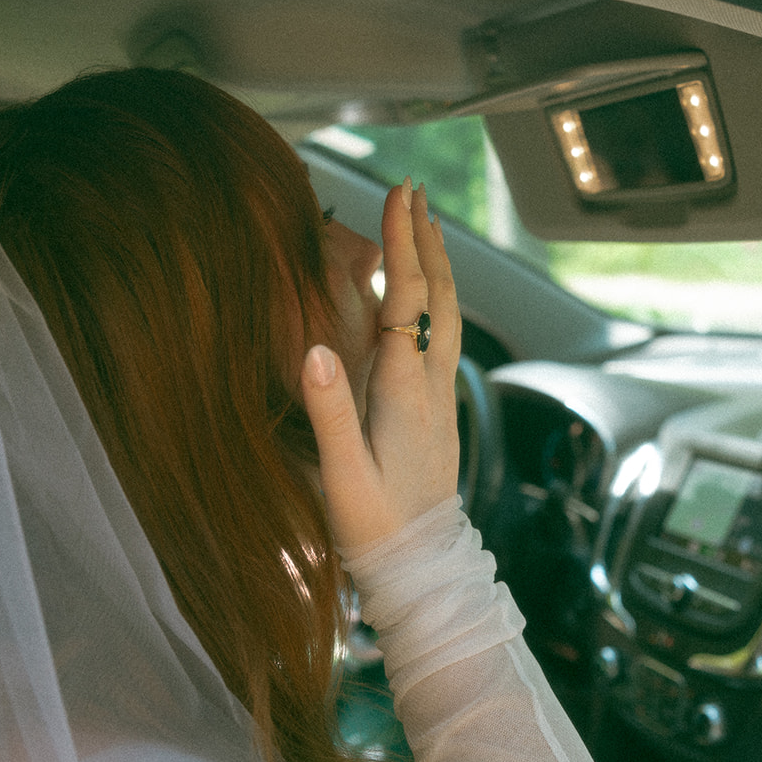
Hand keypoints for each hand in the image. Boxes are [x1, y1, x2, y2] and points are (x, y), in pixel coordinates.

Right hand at [299, 180, 460, 548]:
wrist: (421, 571)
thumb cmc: (375, 528)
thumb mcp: (341, 475)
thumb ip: (327, 412)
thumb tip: (313, 348)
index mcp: (405, 392)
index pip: (407, 300)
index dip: (401, 245)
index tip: (398, 197)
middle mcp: (431, 385)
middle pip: (438, 295)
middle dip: (425, 238)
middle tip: (414, 190)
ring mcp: (440, 396)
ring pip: (448, 313)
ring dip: (436, 264)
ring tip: (424, 225)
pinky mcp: (439, 410)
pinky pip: (442, 336)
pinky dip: (435, 298)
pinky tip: (425, 296)